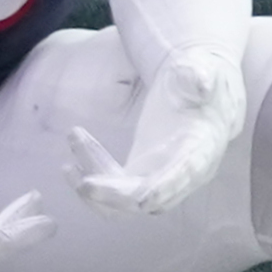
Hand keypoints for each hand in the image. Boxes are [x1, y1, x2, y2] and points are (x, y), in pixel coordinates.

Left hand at [70, 49, 247, 217]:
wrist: (193, 88)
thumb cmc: (198, 77)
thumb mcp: (201, 69)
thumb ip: (199, 75)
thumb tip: (201, 83)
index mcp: (201, 148)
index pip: (186, 173)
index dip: (167, 188)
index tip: (143, 201)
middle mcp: (182, 174)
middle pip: (148, 197)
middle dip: (115, 195)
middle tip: (82, 181)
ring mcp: (158, 179)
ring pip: (125, 202)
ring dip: (95, 190)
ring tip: (70, 162)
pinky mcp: (139, 175)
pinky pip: (113, 193)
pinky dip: (91, 186)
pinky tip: (69, 166)